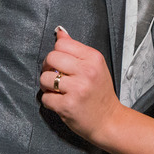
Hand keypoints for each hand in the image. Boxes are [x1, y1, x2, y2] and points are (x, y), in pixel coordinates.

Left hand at [39, 28, 123, 146]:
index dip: (56, 54)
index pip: (62, 44)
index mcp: (93, 58)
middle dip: (47, 68)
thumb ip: (76, 49)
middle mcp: (86, 71)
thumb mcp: (94, 66)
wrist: (109, 120)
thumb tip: (60, 32)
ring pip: (44, 78)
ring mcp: (77, 89)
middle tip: (54, 76)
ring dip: (46, 85)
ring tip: (57, 90)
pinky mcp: (68, 105)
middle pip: (51, 57)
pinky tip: (59, 102)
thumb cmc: (100, 93)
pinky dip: (49, 100)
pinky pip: (45, 98)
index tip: (59, 63)